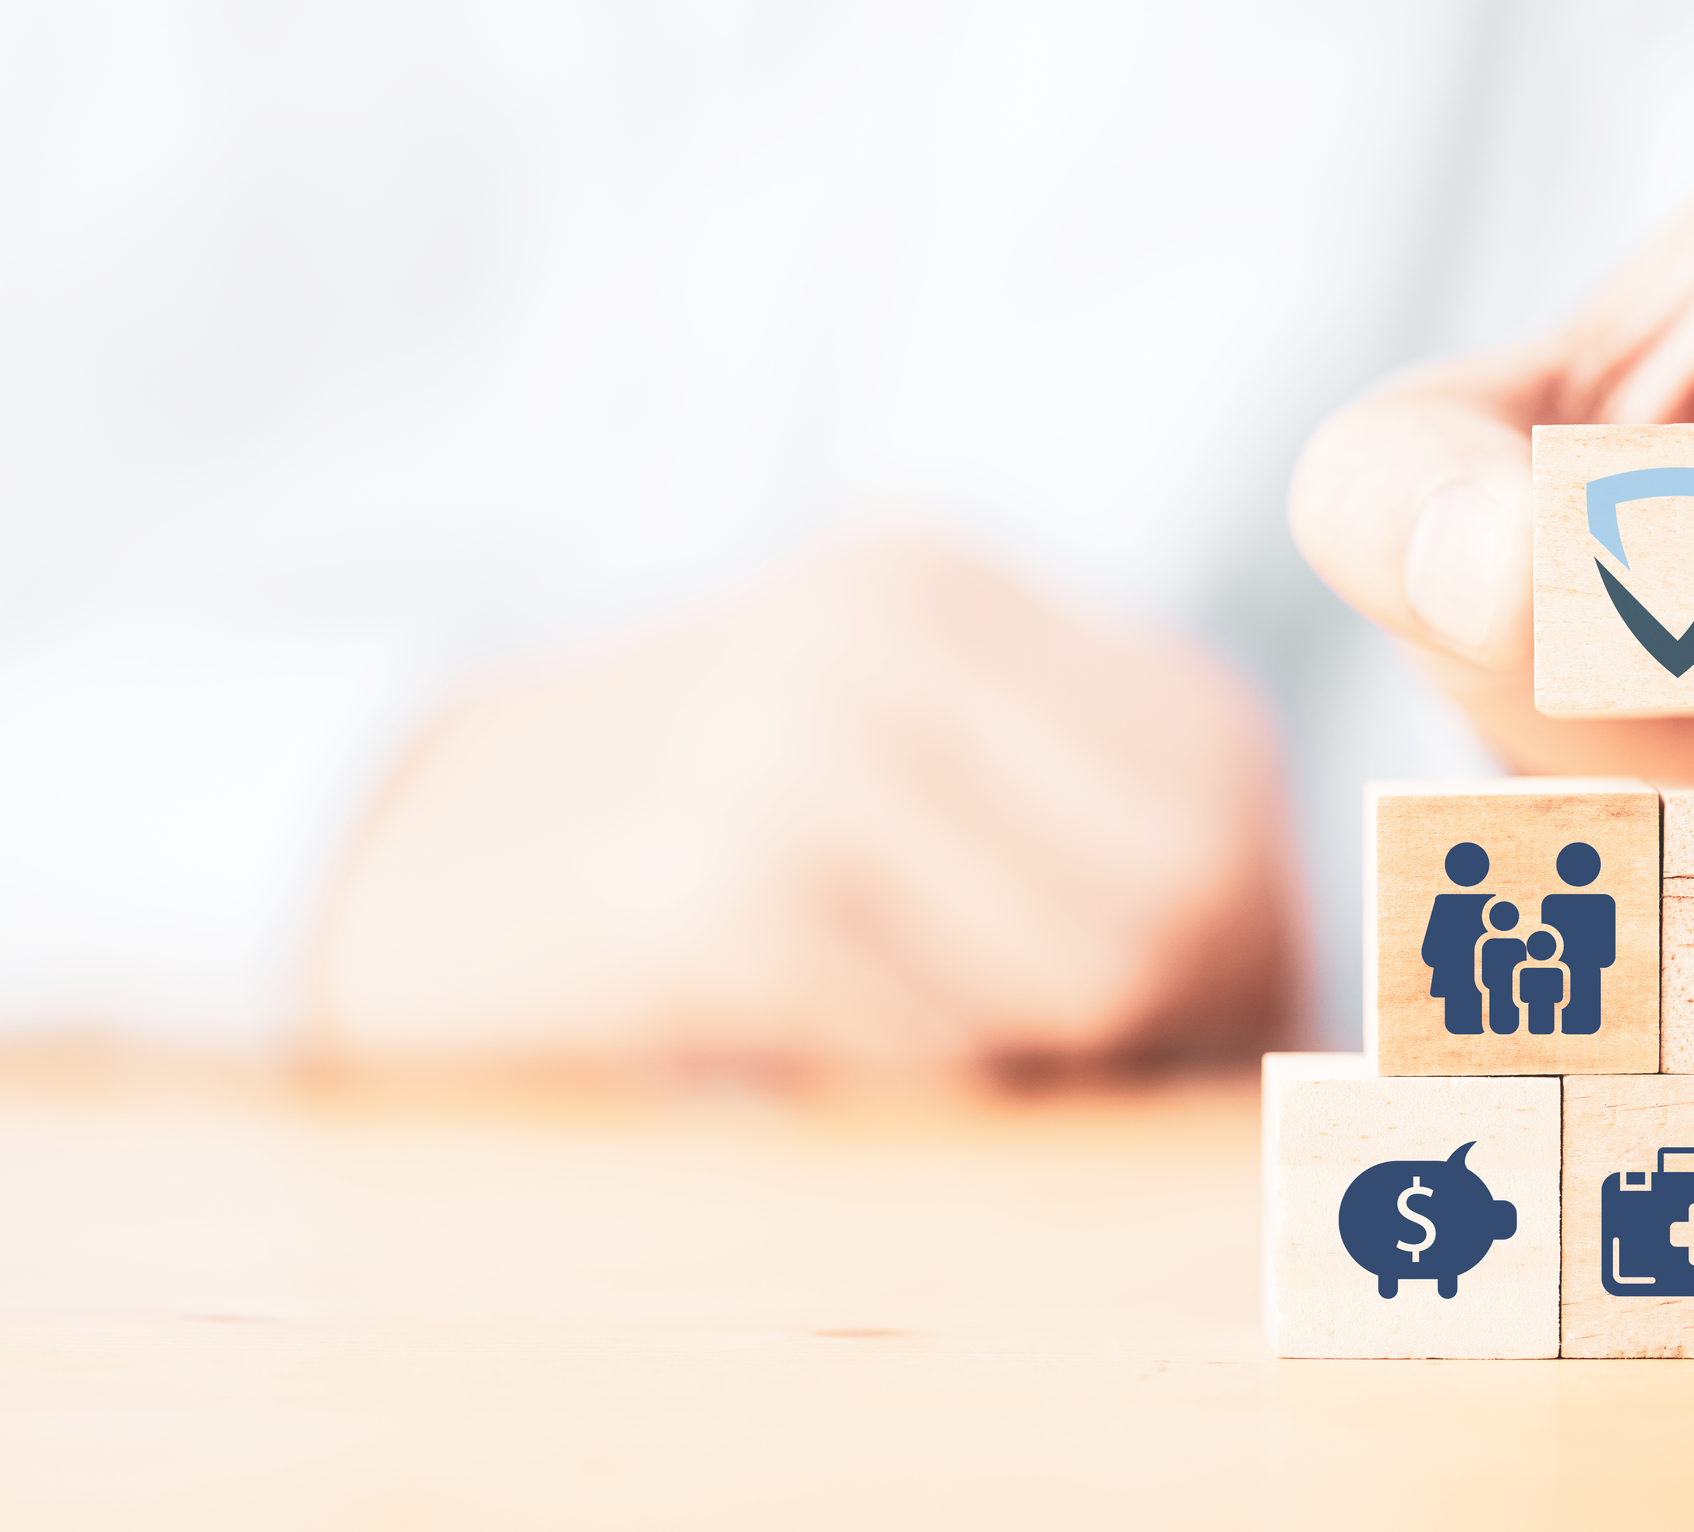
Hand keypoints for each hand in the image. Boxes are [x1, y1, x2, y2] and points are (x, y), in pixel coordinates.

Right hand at [307, 537, 1297, 1073]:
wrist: (404, 856)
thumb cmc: (684, 831)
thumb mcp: (872, 752)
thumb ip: (1070, 816)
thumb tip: (1290, 988)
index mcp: (941, 590)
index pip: (1218, 773)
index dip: (1246, 935)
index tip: (1190, 1028)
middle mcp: (880, 636)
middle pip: (1184, 877)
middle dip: (1178, 1022)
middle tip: (1100, 1085)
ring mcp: (789, 754)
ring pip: (1091, 973)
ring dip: (1056, 1074)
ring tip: (961, 1072)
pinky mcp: (705, 901)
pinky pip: (932, 1059)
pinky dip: (920, 1104)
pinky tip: (834, 1069)